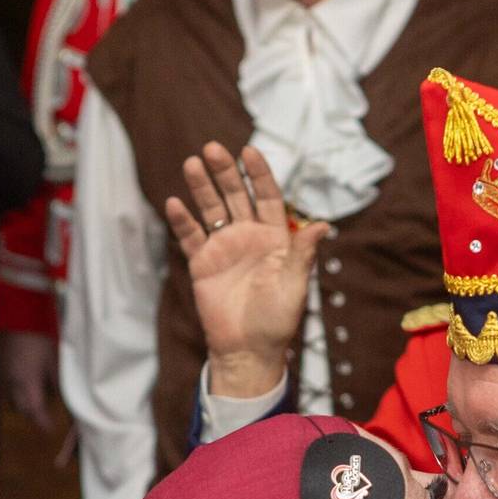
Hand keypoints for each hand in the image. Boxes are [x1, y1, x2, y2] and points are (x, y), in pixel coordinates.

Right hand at [0, 329, 60, 431]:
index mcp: (26, 383)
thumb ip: (58, 384)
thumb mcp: (55, 361)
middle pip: (21, 408)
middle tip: (47, 418)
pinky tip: (30, 385)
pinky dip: (19, 392)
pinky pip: (9, 387)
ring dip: (25, 404)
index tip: (51, 431)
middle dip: (33, 416)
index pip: (34, 411)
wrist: (18, 314)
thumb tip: (65, 402)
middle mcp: (12, 382)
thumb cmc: (41, 336)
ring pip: (13, 399)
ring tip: (41, 401)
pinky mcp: (1, 365)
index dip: (42, 423)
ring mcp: (4, 373)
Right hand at [163, 142, 328, 397]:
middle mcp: (249, 236)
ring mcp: (224, 247)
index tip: (249, 151)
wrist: (248, 349)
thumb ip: (302, 254)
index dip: (259, 174)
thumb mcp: (293, 286)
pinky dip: (182, 220)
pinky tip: (174, 203)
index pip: (267, 197)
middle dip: (225, 172)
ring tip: (192, 163)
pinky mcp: (203, 262)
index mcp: (275, 238)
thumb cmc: (277, 321)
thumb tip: (323, 225)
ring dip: (202, 187)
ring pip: (211, 209)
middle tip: (212, 149)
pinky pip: (190, 236)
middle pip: (236, 195)